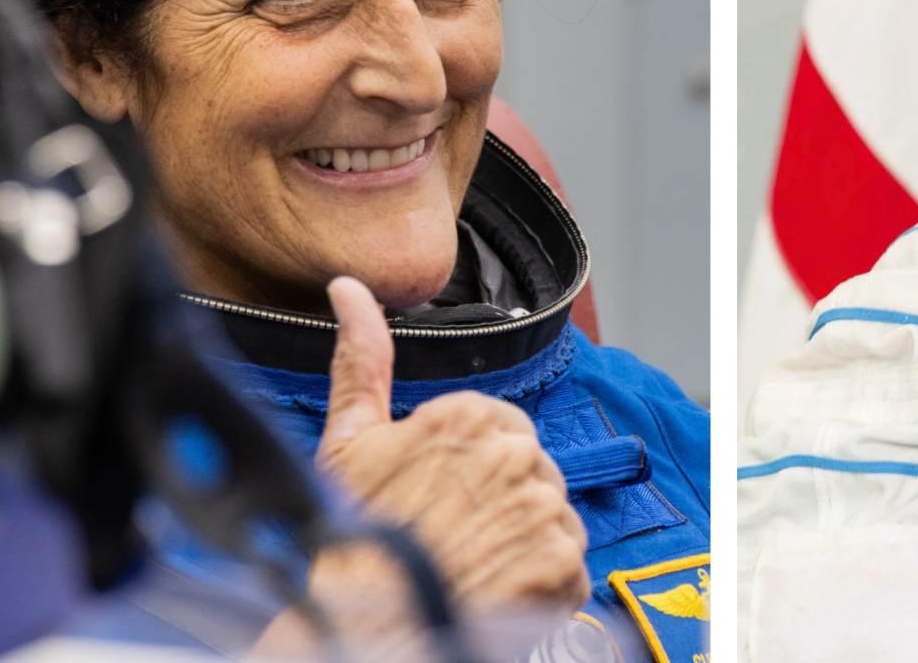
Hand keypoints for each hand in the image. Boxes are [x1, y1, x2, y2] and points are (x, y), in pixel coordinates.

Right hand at [311, 276, 591, 614]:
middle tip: (456, 540)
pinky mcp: (561, 561)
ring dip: (524, 546)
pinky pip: (568, 571)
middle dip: (503, 506)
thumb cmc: (350, 544)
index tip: (443, 502)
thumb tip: (350, 291)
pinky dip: (541, 589)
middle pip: (531, 475)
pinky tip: (497, 593)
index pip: (502, 435)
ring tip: (473, 568)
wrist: (363, 627)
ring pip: (552, 520)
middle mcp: (514, 451)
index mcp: (470, 414)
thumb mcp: (348, 442)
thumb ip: (361, 361)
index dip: (473, 474)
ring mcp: (542, 507)